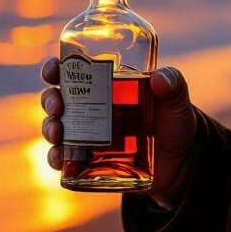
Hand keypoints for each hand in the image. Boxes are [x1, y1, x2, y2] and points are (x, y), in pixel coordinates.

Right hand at [40, 58, 199, 207]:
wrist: (181, 164)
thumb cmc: (175, 122)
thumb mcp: (177, 101)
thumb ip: (174, 85)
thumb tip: (158, 78)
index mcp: (107, 84)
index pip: (74, 69)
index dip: (56, 67)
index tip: (53, 69)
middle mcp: (91, 107)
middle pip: (58, 97)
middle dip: (50, 99)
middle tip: (57, 106)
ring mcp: (88, 135)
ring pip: (56, 127)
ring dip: (49, 128)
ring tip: (58, 133)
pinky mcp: (89, 161)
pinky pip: (65, 159)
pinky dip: (57, 158)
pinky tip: (60, 160)